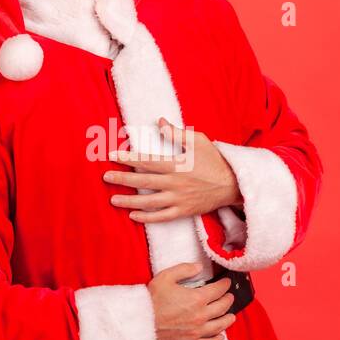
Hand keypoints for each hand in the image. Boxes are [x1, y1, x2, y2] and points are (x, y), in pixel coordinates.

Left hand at [102, 117, 241, 223]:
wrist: (233, 184)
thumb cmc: (215, 160)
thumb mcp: (198, 141)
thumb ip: (177, 133)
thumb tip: (160, 121)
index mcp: (177, 164)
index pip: (147, 160)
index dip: (128, 158)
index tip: (112, 155)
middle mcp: (175, 183)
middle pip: (143, 181)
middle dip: (122, 178)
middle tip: (105, 176)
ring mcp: (179, 199)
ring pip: (149, 201)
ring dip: (129, 201)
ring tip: (113, 199)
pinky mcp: (184, 211)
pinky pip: (162, 217)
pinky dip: (147, 218)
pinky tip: (133, 216)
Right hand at [147, 262, 235, 339]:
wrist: (140, 324)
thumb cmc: (151, 301)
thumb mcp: (165, 277)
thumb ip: (184, 269)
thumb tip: (199, 267)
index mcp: (197, 298)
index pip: (218, 290)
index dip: (225, 285)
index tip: (226, 283)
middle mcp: (201, 316)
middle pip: (222, 307)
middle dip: (228, 300)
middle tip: (230, 296)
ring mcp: (197, 332)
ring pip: (220, 325)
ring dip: (228, 319)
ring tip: (231, 316)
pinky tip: (220, 337)